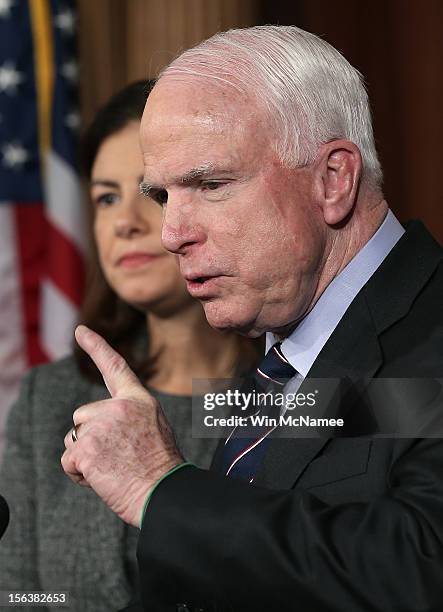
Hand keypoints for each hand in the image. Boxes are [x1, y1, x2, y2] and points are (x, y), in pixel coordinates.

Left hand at [61, 325, 183, 526]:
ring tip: (114, 467)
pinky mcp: (87, 448)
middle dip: (92, 436)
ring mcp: (102, 426)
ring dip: (86, 455)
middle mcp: (119, 407)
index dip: (96, 346)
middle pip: (83, 415)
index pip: (114, 367)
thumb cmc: (160, 468)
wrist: (164, 492)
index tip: (80, 330)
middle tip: (118, 456)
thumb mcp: (153, 428)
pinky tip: (103, 477)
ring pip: (75, 437)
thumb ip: (128, 417)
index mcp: (138, 400)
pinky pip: (69, 459)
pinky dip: (79, 473)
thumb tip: (100, 423)